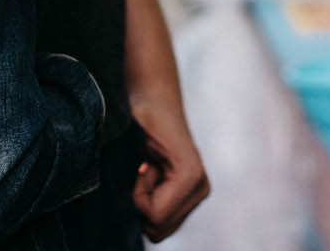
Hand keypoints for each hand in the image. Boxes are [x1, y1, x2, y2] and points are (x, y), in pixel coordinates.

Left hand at [131, 88, 208, 240]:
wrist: (156, 100)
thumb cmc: (143, 113)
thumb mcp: (133, 136)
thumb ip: (132, 164)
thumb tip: (129, 179)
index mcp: (190, 175)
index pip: (154, 216)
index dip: (137, 197)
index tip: (140, 167)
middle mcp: (200, 187)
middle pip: (159, 228)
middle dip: (141, 206)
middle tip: (141, 174)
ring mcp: (198, 193)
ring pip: (162, 228)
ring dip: (146, 205)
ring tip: (148, 175)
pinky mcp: (192, 196)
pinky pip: (165, 220)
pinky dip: (151, 205)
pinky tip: (152, 179)